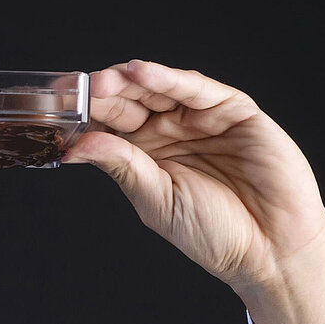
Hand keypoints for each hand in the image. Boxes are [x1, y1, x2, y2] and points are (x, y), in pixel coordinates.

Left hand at [64, 60, 324, 323]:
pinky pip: (199, 90)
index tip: (55, 104)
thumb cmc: (214, 233)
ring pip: (161, 90)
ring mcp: (203, 120)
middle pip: (132, 101)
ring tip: (105, 81)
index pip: (111, 124)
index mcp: (147, 155)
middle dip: (105, 93)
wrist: (269, 250)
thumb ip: (121, 166)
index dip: (86, 112)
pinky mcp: (235, 112)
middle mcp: (172, 132)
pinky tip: (143, 73)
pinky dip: (170, 79)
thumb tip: (76, 146)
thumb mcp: (155, 199)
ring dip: (132, 82)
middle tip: (79, 89)